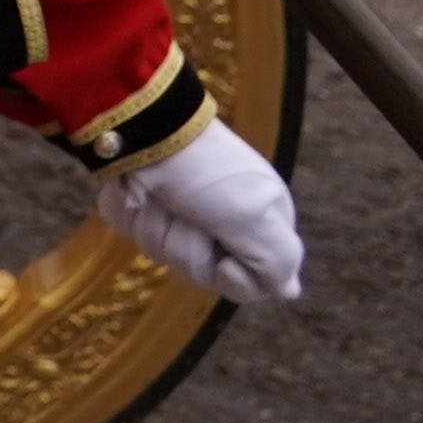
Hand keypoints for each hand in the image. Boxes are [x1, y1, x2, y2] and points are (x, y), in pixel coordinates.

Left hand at [98, 121, 305, 306]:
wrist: (145, 131)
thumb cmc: (208, 172)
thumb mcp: (258, 216)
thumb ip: (278, 261)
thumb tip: (288, 291)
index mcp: (259, 225)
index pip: (252, 286)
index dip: (234, 278)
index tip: (227, 260)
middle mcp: (220, 225)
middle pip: (201, 273)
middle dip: (189, 247)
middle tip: (192, 213)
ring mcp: (178, 216)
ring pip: (164, 253)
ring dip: (160, 227)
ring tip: (165, 196)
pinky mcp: (141, 206)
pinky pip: (134, 231)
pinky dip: (135, 214)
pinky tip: (139, 192)